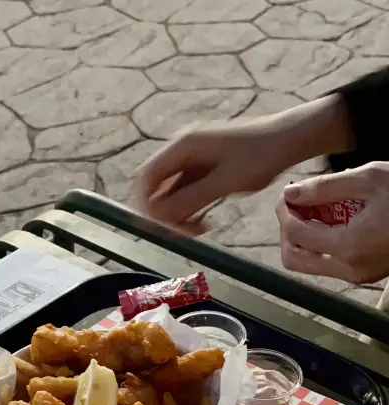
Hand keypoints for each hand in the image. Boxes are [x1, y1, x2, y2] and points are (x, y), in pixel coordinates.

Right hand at [136, 96, 352, 226]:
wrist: (291, 139)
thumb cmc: (261, 155)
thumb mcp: (225, 182)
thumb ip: (189, 199)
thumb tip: (158, 217)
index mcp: (183, 146)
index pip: (147, 176)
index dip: (145, 203)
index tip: (156, 227)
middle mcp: (183, 150)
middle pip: (157, 188)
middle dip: (166, 214)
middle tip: (185, 234)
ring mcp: (193, 160)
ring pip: (171, 194)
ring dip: (179, 215)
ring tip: (199, 231)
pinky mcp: (203, 169)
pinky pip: (186, 194)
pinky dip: (191, 210)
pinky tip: (204, 223)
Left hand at [276, 162, 388, 283]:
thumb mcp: (371, 178)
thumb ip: (324, 187)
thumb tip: (289, 193)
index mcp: (349, 246)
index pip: (295, 235)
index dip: (284, 213)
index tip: (287, 196)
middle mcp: (350, 268)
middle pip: (294, 260)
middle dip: (287, 232)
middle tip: (294, 207)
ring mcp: (358, 275)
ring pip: (309, 264)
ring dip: (303, 238)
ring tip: (313, 210)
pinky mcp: (366, 274)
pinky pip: (329, 263)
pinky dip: (321, 243)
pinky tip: (331, 219)